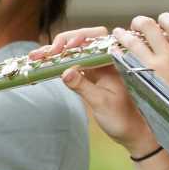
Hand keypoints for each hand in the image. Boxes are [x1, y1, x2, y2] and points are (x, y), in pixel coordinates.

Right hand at [45, 25, 159, 153]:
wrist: (132, 132)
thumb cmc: (122, 118)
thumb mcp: (101, 103)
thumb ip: (83, 86)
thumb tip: (65, 72)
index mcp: (114, 62)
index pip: (97, 38)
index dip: (79, 37)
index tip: (64, 47)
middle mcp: (105, 61)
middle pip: (83, 41)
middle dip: (62, 43)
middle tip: (45, 53)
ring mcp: (97, 68)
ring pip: (76, 52)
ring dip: (57, 52)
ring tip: (36, 56)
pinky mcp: (90, 76)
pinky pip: (73, 63)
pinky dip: (59, 62)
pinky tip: (44, 63)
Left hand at [115, 14, 168, 110]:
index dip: (164, 19)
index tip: (159, 21)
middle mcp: (168, 57)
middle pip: (149, 27)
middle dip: (140, 23)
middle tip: (135, 25)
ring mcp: (152, 68)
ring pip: (133, 41)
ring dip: (124, 35)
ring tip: (118, 34)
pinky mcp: (138, 80)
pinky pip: (124, 60)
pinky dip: (118, 54)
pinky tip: (113, 53)